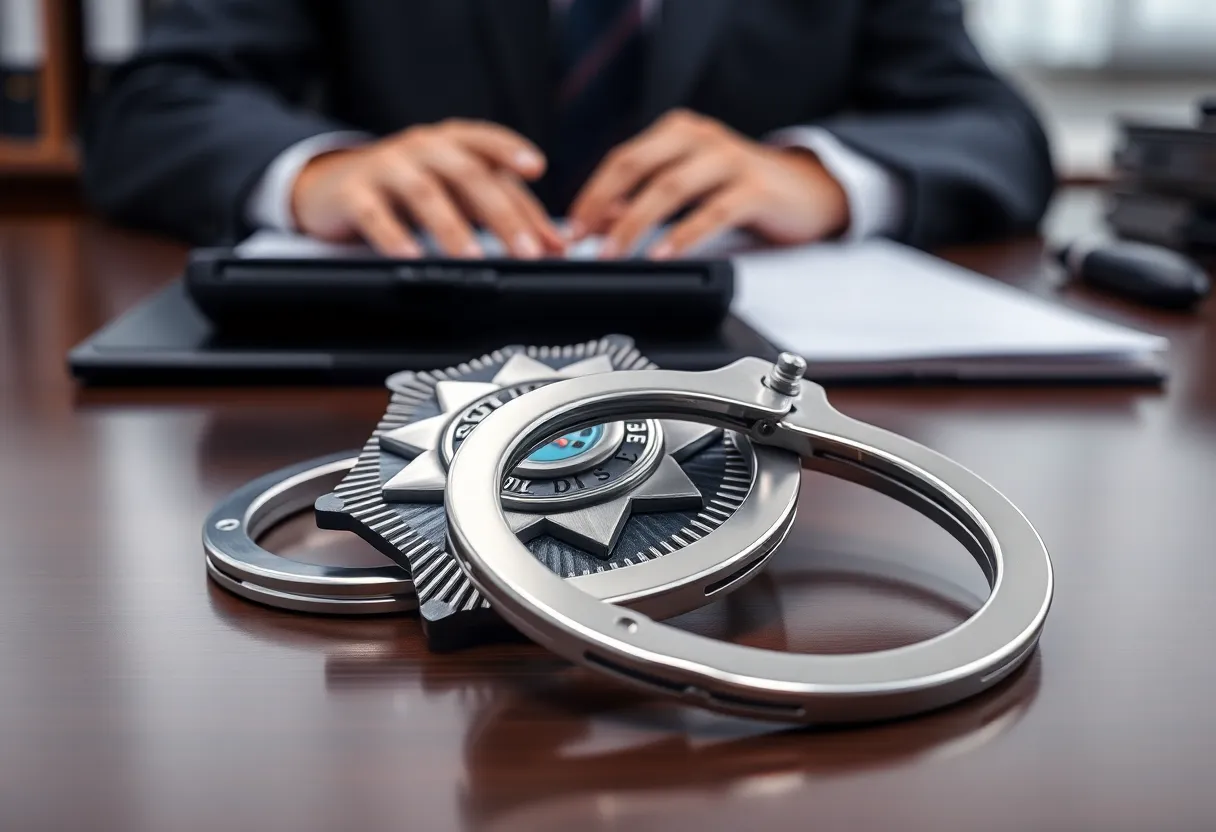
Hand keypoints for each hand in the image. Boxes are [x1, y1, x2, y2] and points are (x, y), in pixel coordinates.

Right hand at [291, 119, 564, 257]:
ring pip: (424, 194)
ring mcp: (386, 167)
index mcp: (453, 141)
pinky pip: (374, 214)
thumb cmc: (412, 188)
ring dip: (452, 228)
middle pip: (467, 174)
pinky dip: (393, 236)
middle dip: (501, 214)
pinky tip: (410, 257)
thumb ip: (511, 212)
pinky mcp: (353, 194)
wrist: (334, 185)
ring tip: (474, 258)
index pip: (487, 143)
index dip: (511, 151)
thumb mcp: (462, 193)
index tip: (536, 167)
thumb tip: (557, 244)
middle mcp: (422, 148)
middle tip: (526, 251)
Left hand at [568, 109, 849, 258]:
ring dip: (633, 223)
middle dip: (603, 206)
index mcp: (678, 132)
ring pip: (669, 188)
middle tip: (584, 241)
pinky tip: (662, 255)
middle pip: (637, 166)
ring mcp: (729, 159)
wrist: (808, 191)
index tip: (573, 227)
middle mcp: (701, 137)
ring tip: (614, 254)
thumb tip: (601, 221)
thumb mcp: (689, 188)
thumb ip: (645, 199)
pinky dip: (682, 236)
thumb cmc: (741, 189)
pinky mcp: (756, 188)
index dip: (592, 193)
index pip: (622, 159)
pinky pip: (711, 212)